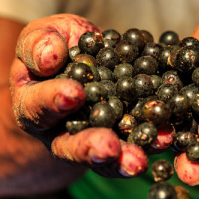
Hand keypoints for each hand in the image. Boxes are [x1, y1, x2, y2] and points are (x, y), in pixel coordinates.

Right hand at [10, 14, 147, 177]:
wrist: (80, 63)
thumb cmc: (55, 47)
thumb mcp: (42, 37)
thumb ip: (39, 44)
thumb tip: (49, 57)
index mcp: (33, 105)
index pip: (38, 106)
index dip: (54, 100)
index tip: (74, 94)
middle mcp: (58, 132)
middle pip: (69, 146)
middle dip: (89, 147)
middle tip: (107, 148)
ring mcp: (90, 140)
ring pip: (103, 158)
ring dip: (122, 159)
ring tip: (138, 161)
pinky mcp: (120, 140)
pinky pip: (132, 147)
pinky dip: (148, 144)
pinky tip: (165, 140)